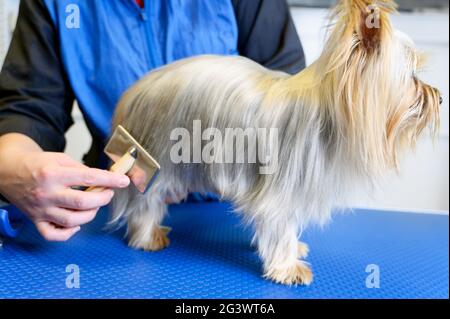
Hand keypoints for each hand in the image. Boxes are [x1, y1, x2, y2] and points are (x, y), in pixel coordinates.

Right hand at [0, 134, 129, 240]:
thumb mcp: (60, 158)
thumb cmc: (37, 164)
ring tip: (94, 206)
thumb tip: (103, 178)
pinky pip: (53, 235)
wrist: (9, 171)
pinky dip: (68, 233)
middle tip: (107, 193)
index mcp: (53, 174)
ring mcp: (41, 210)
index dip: (110, 180)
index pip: (88, 178)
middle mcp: (47, 194)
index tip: (123, 181)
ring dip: (90, 215)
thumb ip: (81, 169)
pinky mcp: (36, 220)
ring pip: (71, 221)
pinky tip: (76, 224)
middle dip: (102, 199)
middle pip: (82, 203)